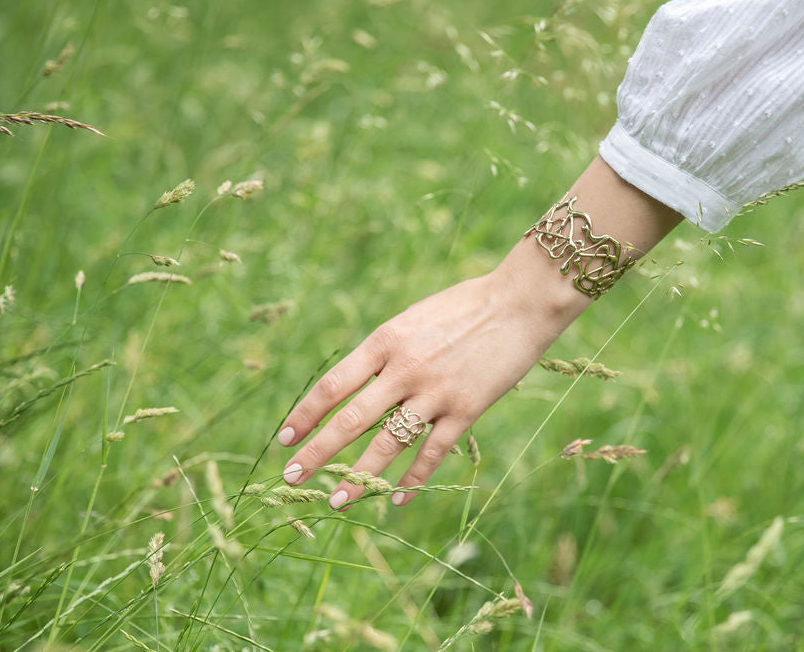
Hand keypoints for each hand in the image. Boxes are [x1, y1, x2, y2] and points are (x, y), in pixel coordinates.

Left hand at [277, 258, 583, 509]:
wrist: (519, 302)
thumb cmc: (461, 308)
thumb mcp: (410, 320)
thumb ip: (383, 353)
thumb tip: (354, 388)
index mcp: (385, 340)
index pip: (332, 384)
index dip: (304, 414)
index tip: (284, 438)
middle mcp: (404, 368)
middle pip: (350, 419)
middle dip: (316, 452)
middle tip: (290, 478)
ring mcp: (435, 392)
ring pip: (387, 444)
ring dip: (358, 477)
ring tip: (335, 500)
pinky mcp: (466, 409)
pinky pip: (432, 453)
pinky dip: (413, 480)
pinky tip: (397, 501)